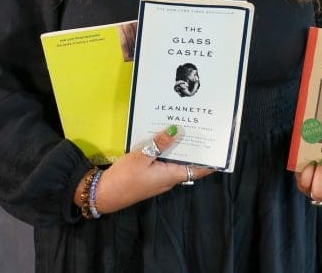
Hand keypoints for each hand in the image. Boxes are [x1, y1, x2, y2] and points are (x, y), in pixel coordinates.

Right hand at [77, 126, 214, 213]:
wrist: (104, 194)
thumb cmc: (125, 178)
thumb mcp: (142, 156)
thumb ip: (160, 143)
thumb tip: (178, 130)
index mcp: (171, 175)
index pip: (198, 170)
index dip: (209, 161)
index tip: (218, 147)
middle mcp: (169, 179)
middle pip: (187, 163)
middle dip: (193, 147)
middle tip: (199, 127)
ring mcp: (159, 179)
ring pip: (174, 161)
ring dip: (178, 148)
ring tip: (183, 127)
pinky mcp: (149, 177)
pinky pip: (163, 162)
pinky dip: (166, 151)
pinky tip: (162, 138)